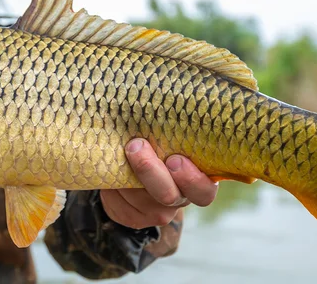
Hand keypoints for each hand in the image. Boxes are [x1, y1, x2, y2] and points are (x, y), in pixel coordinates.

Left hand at [101, 138, 217, 229]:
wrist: (136, 168)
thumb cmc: (160, 143)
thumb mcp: (170, 136)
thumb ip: (172, 127)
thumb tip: (162, 98)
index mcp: (197, 180)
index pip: (204, 191)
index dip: (192, 179)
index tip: (175, 158)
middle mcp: (180, 199)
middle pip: (168, 196)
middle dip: (150, 171)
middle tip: (137, 146)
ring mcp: (157, 212)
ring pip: (140, 199)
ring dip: (125, 174)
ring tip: (119, 150)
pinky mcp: (134, 219)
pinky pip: (120, 205)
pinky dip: (113, 187)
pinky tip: (112, 171)